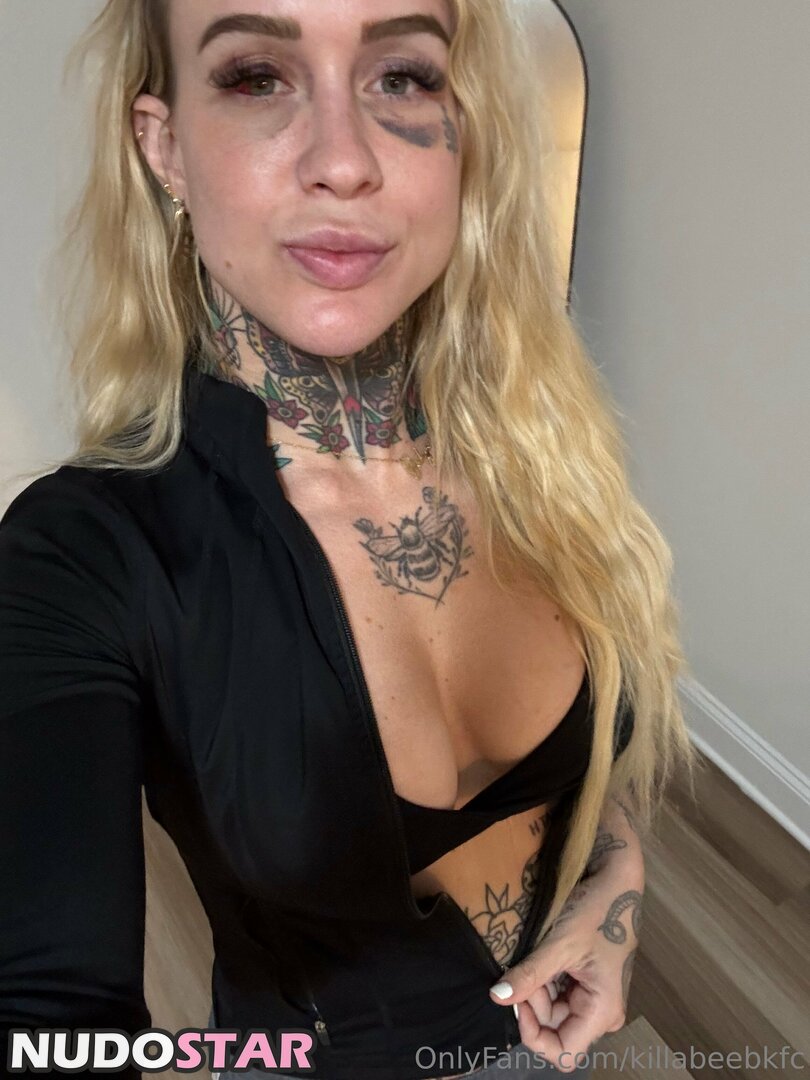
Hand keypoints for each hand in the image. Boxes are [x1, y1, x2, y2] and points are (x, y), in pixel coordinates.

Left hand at [488, 834, 642, 1072]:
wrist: (615, 879)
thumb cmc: (597, 909)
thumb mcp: (560, 943)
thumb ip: (530, 974)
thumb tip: (497, 997)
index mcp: (602, 1011)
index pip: (563, 1052)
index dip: (534, 1035)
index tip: (516, 1002)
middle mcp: (601, 1012)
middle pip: (555, 1029)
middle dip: (532, 1003)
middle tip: (524, 968)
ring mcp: (594, 997)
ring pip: (552, 1011)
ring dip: (536, 988)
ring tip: (534, 956)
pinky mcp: (586, 981)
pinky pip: (558, 993)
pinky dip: (542, 979)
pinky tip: (539, 956)